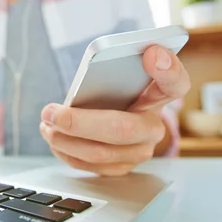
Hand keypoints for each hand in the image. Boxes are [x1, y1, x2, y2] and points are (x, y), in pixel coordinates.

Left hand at [39, 45, 189, 175]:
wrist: (116, 116)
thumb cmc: (114, 92)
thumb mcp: (117, 76)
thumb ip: (111, 70)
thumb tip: (86, 81)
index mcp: (159, 95)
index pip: (175, 81)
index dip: (167, 68)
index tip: (151, 53)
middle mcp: (155, 126)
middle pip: (121, 128)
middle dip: (79, 123)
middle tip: (51, 113)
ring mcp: (141, 151)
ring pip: (101, 153)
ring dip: (65, 140)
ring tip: (46, 125)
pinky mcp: (123, 167)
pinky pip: (92, 167)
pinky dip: (67, 153)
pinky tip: (54, 140)